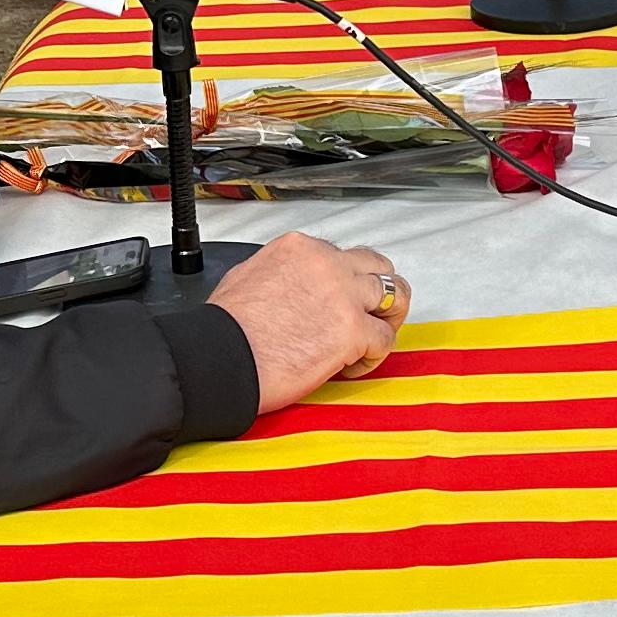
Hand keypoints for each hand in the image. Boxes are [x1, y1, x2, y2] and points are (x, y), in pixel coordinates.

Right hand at [211, 233, 409, 408]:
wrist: (220, 357)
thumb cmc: (225, 329)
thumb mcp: (246, 277)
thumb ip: (278, 273)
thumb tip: (288, 284)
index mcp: (300, 249)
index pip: (343, 255)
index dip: (347, 282)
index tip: (342, 302)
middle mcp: (326, 264)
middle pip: (378, 267)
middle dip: (380, 292)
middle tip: (375, 314)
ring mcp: (343, 295)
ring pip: (396, 295)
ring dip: (389, 319)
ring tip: (375, 339)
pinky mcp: (352, 330)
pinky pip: (385, 338)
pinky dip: (375, 355)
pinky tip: (354, 367)